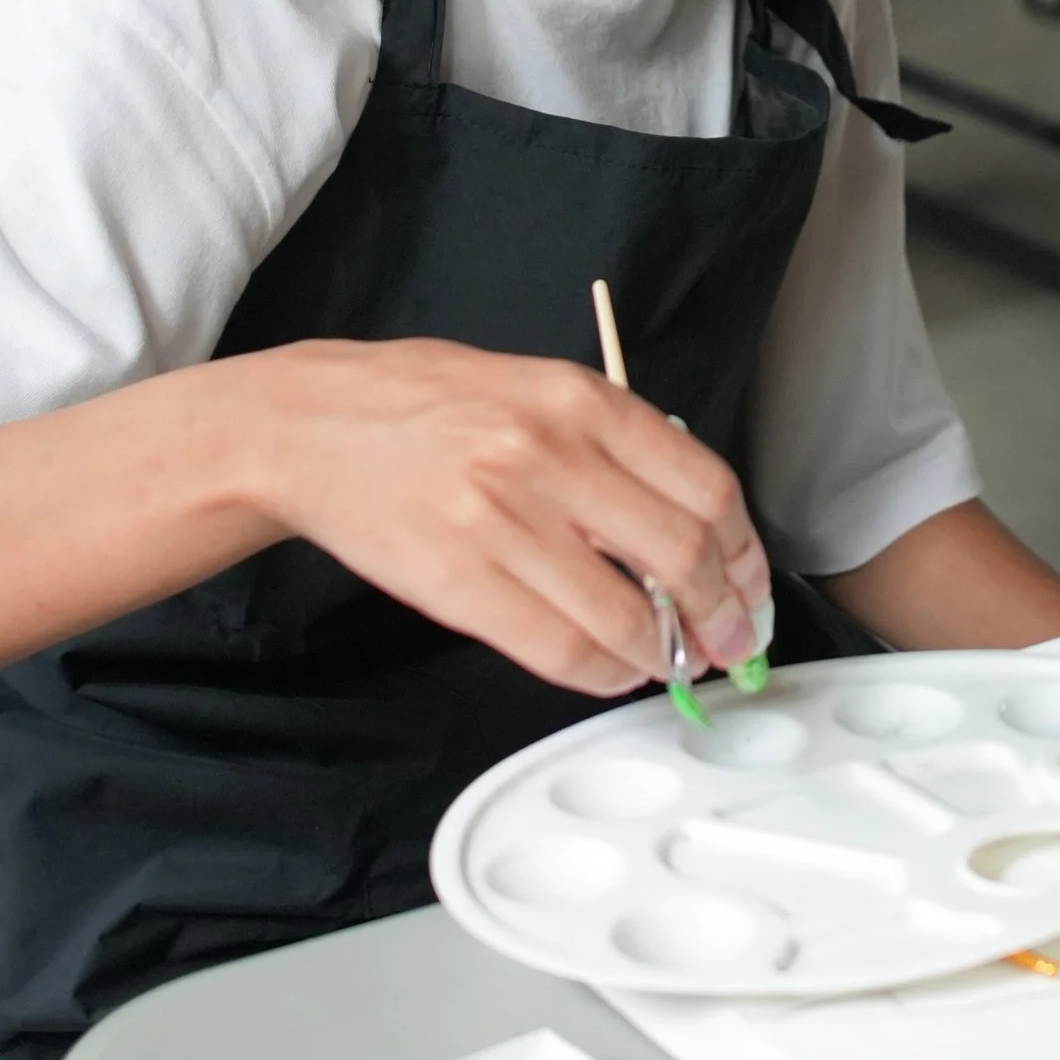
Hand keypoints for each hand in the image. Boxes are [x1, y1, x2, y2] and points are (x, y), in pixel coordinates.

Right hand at [257, 340, 772, 698]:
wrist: (310, 426)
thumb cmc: (424, 405)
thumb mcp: (535, 386)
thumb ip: (612, 442)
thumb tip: (692, 524)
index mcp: (580, 399)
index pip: (705, 487)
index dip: (744, 554)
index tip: (750, 587)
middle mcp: (548, 455)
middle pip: (680, 556)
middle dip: (720, 617)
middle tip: (726, 643)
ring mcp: (501, 520)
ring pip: (624, 616)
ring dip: (663, 654)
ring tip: (668, 661)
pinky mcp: (458, 581)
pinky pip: (558, 648)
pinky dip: (601, 673)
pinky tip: (612, 669)